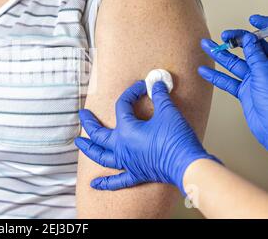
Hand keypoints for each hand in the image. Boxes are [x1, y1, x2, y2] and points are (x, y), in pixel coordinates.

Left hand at [75, 81, 219, 195]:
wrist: (187, 164)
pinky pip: (117, 180)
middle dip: (88, 123)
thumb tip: (157, 83)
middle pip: (99, 134)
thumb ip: (160, 96)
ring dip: (89, 149)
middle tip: (82, 114)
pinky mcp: (136, 174)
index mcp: (127, 130)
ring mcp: (127, 162)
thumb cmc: (176, 140)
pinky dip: (105, 183)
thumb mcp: (168, 112)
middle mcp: (122, 147)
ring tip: (79, 143)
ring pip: (101, 156)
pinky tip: (95, 184)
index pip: (123, 106)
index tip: (142, 86)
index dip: (132, 93)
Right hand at [199, 14, 267, 149]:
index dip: (261, 27)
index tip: (251, 19)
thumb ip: (256, 56)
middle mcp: (265, 69)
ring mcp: (255, 81)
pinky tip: (205, 71)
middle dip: (236, 41)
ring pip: (235, 64)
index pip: (266, 39)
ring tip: (207, 47)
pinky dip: (215, 76)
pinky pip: (228, 81)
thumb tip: (248, 40)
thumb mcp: (265, 75)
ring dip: (220, 56)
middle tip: (224, 36)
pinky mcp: (245, 92)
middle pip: (249, 49)